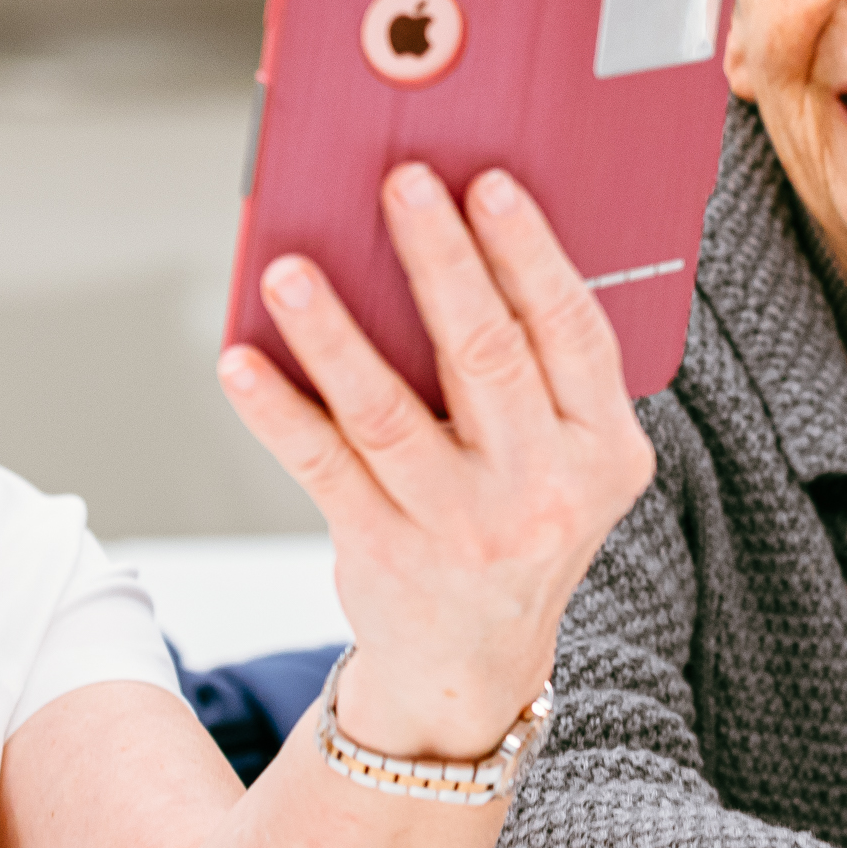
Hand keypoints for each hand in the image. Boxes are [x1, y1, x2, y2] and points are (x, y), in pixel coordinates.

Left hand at [216, 162, 655, 758]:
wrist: (473, 665)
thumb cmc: (517, 518)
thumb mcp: (567, 457)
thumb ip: (537, 369)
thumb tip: (454, 236)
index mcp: (604, 450)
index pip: (572, 333)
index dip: (529, 253)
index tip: (487, 183)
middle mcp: (543, 491)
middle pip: (484, 355)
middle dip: (439, 258)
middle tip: (399, 183)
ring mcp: (462, 529)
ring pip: (387, 410)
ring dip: (333, 332)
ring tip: (289, 271)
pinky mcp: (385, 554)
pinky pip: (322, 466)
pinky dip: (277, 409)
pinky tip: (242, 359)